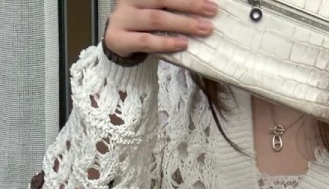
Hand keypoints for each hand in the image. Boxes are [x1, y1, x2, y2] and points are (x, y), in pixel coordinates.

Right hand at [103, 0, 217, 59]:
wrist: (116, 40)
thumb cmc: (142, 22)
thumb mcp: (156, 7)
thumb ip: (171, 5)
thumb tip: (202, 5)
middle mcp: (130, 0)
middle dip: (190, 5)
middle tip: (212, 11)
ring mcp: (123, 18)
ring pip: (156, 19)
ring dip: (182, 24)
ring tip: (203, 29)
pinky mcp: (119, 39)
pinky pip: (146, 41)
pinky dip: (166, 42)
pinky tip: (183, 44)